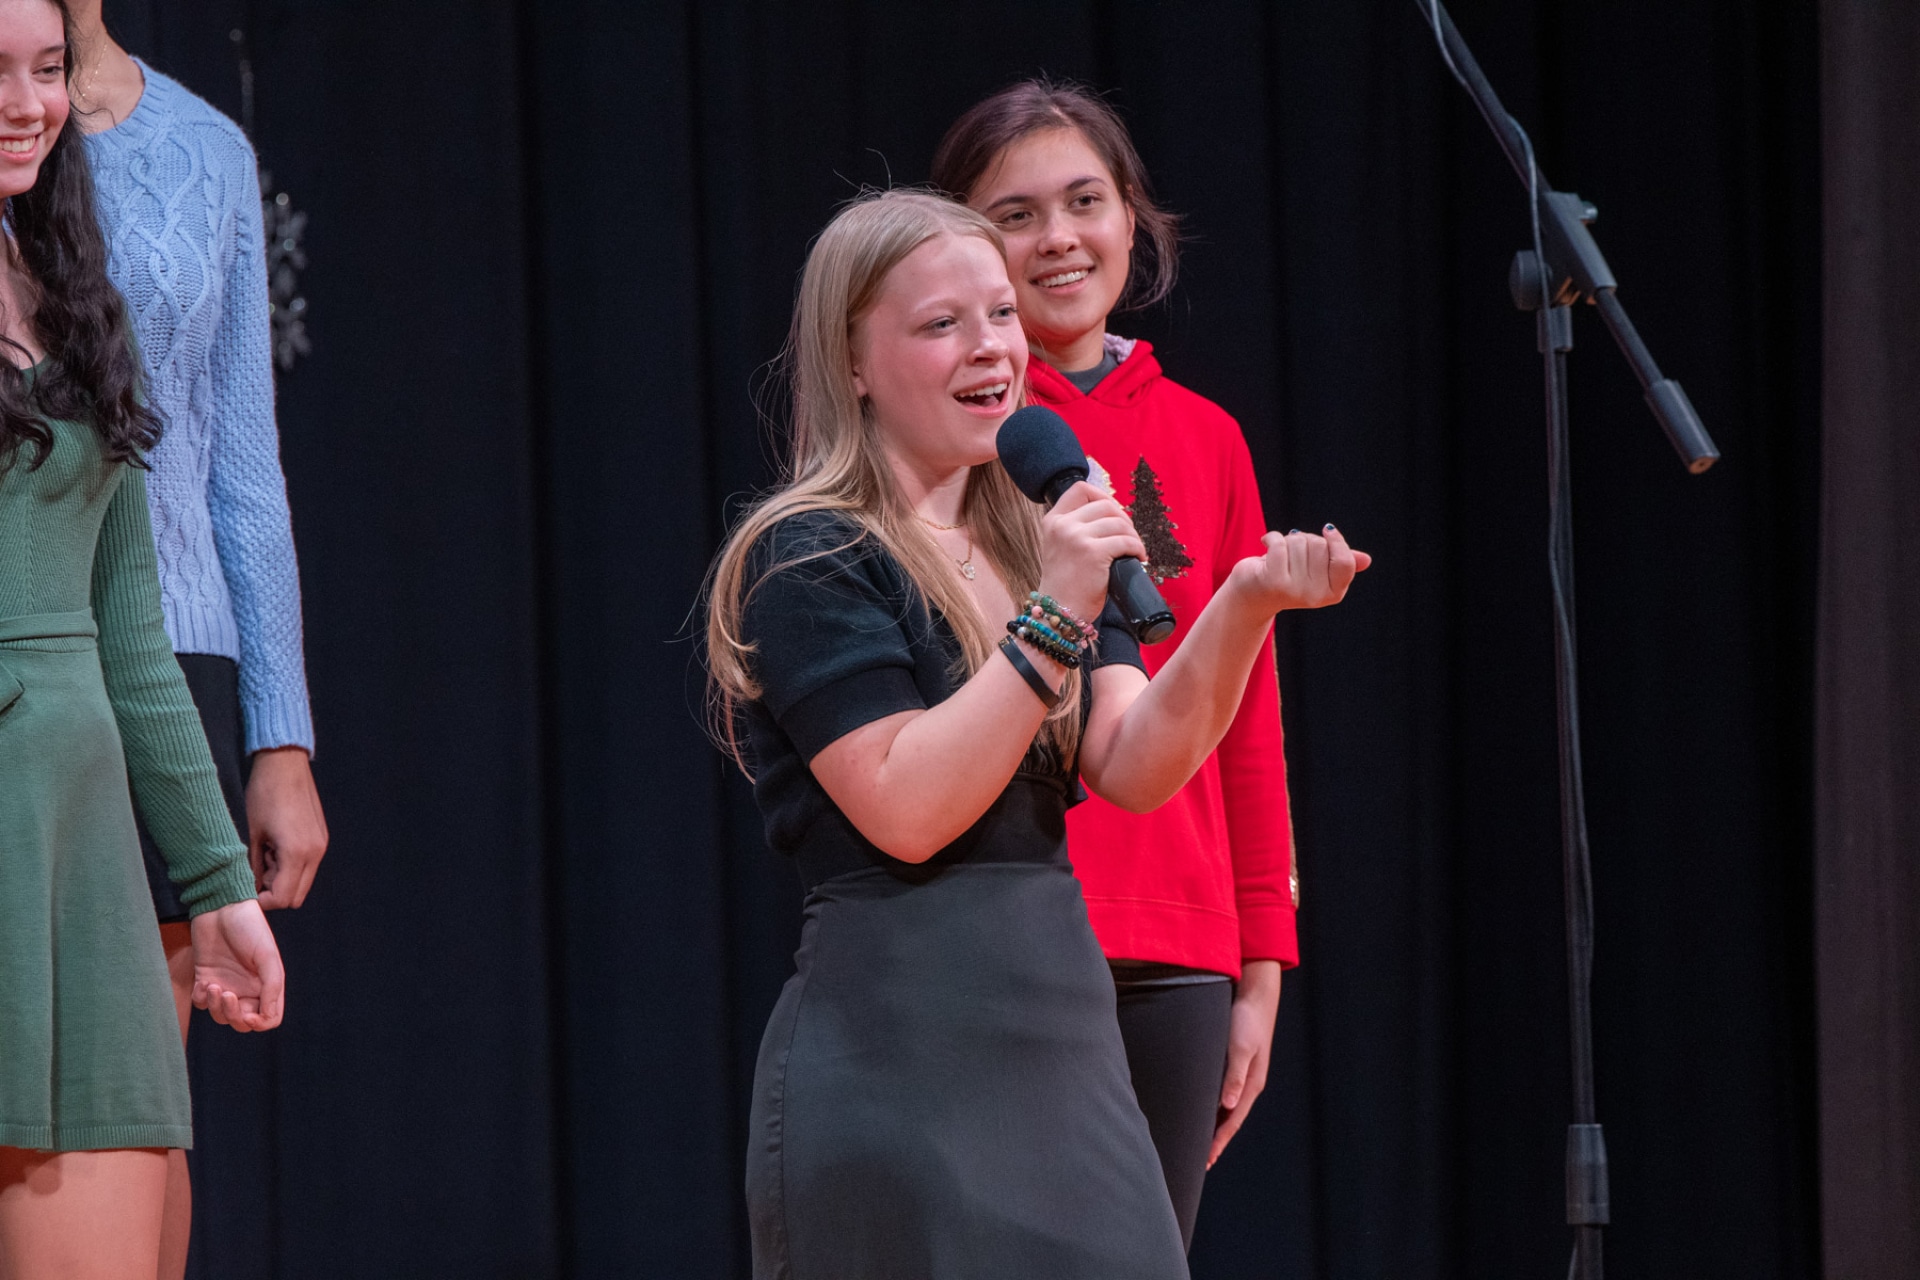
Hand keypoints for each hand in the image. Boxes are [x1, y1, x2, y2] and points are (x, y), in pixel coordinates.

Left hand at [189, 899, 285, 1030]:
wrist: (220, 907)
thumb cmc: (249, 927)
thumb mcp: (267, 956)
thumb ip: (272, 986)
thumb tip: (269, 1017)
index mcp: (266, 984)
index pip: (269, 1018)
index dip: (260, 1023)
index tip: (249, 1015)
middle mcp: (247, 988)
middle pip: (241, 1021)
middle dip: (233, 1014)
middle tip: (227, 994)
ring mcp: (226, 984)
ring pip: (220, 1015)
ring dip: (216, 1006)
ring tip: (213, 985)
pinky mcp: (204, 978)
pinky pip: (201, 1003)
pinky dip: (201, 998)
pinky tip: (204, 981)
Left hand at [247, 746, 328, 908]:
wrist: (284, 763)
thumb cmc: (264, 793)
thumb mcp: (250, 833)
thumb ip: (252, 867)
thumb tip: (248, 888)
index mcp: (296, 853)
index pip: (283, 898)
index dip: (262, 901)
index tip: (244, 891)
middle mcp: (315, 853)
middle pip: (296, 897)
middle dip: (274, 893)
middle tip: (255, 874)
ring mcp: (320, 846)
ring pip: (302, 883)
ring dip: (282, 880)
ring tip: (265, 857)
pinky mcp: (320, 838)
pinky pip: (307, 866)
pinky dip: (290, 867)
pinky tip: (275, 848)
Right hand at [1035, 481, 1146, 624]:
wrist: (1059, 613)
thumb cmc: (1065, 586)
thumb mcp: (1060, 548)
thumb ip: (1075, 529)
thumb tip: (1113, 516)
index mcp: (1053, 521)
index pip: (1081, 489)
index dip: (1103, 496)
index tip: (1114, 513)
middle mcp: (1063, 525)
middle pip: (1105, 506)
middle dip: (1124, 519)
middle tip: (1129, 537)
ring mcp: (1077, 537)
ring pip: (1119, 523)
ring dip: (1134, 536)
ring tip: (1135, 551)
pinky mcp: (1093, 553)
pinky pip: (1126, 542)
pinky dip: (1138, 549)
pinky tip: (1139, 558)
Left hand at [1210, 959, 1281, 1166]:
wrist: (1256, 996)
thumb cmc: (1247, 1020)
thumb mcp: (1240, 1047)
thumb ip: (1234, 1076)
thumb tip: (1227, 1106)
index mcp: (1251, 1084)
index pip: (1232, 1122)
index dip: (1218, 1142)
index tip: (1205, 1161)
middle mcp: (1247, 1084)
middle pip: (1229, 1120)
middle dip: (1215, 1141)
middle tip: (1199, 1162)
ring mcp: (1242, 1075)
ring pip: (1225, 1108)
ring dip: (1213, 1125)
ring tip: (1198, 1142)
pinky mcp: (1234, 1064)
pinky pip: (1221, 1093)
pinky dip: (1212, 1107)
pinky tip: (1201, 1109)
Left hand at [1232, 524, 1370, 614]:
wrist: (1251, 596)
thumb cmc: (1287, 577)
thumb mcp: (1316, 571)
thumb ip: (1340, 564)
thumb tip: (1366, 560)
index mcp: (1332, 594)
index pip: (1345, 561)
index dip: (1336, 541)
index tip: (1327, 530)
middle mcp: (1315, 596)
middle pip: (1320, 546)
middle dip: (1306, 539)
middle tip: (1293, 552)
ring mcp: (1295, 591)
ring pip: (1298, 541)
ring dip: (1287, 540)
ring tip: (1279, 555)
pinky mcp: (1273, 581)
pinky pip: (1279, 543)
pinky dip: (1271, 537)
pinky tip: (1266, 543)